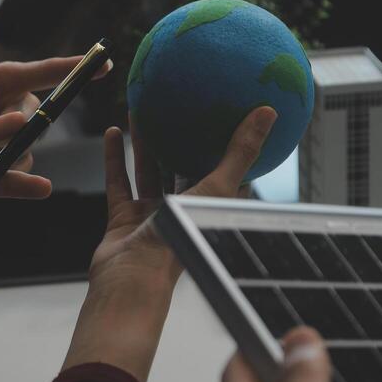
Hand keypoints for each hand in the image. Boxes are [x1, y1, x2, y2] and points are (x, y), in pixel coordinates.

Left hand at [0, 52, 112, 169]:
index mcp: (9, 79)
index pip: (48, 73)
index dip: (75, 69)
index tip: (104, 62)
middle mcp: (20, 110)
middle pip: (35, 123)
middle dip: (9, 130)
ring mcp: (16, 140)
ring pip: (23, 152)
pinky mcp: (6, 166)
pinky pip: (11, 175)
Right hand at [62, 105, 277, 381]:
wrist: (135, 276)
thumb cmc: (182, 239)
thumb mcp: (218, 187)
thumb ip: (241, 151)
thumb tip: (268, 112)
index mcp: (211, 208)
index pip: (230, 178)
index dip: (234, 151)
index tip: (233, 120)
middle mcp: (184, 212)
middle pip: (185, 169)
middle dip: (182, 139)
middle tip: (180, 104)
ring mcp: (153, 216)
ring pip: (150, 172)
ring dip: (145, 144)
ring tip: (141, 110)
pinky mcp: (125, 220)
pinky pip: (120, 182)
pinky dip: (116, 158)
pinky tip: (113, 132)